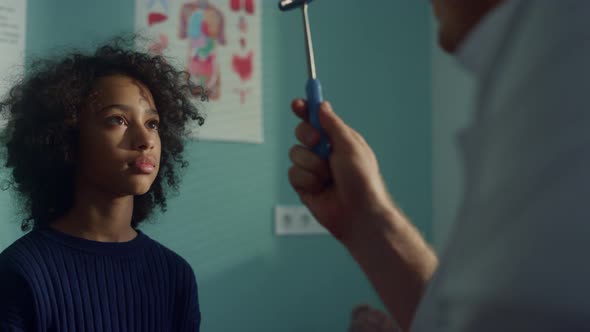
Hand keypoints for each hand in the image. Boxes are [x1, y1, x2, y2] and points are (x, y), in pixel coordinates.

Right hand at [288, 99, 395, 242]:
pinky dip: (307, 180)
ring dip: (311, 164)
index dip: (306, 110)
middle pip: (301, 132)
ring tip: (327, 177)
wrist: (358, 213)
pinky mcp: (304, 185)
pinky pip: (293, 173)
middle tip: (317, 142)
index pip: (317, 119)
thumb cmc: (361, 179)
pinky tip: (320, 189)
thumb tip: (322, 106)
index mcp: (338, 139)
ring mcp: (313, 169)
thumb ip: (333, 124)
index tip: (297, 104)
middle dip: (307, 136)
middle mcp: (324, 152)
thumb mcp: (350, 145)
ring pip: (294, 153)